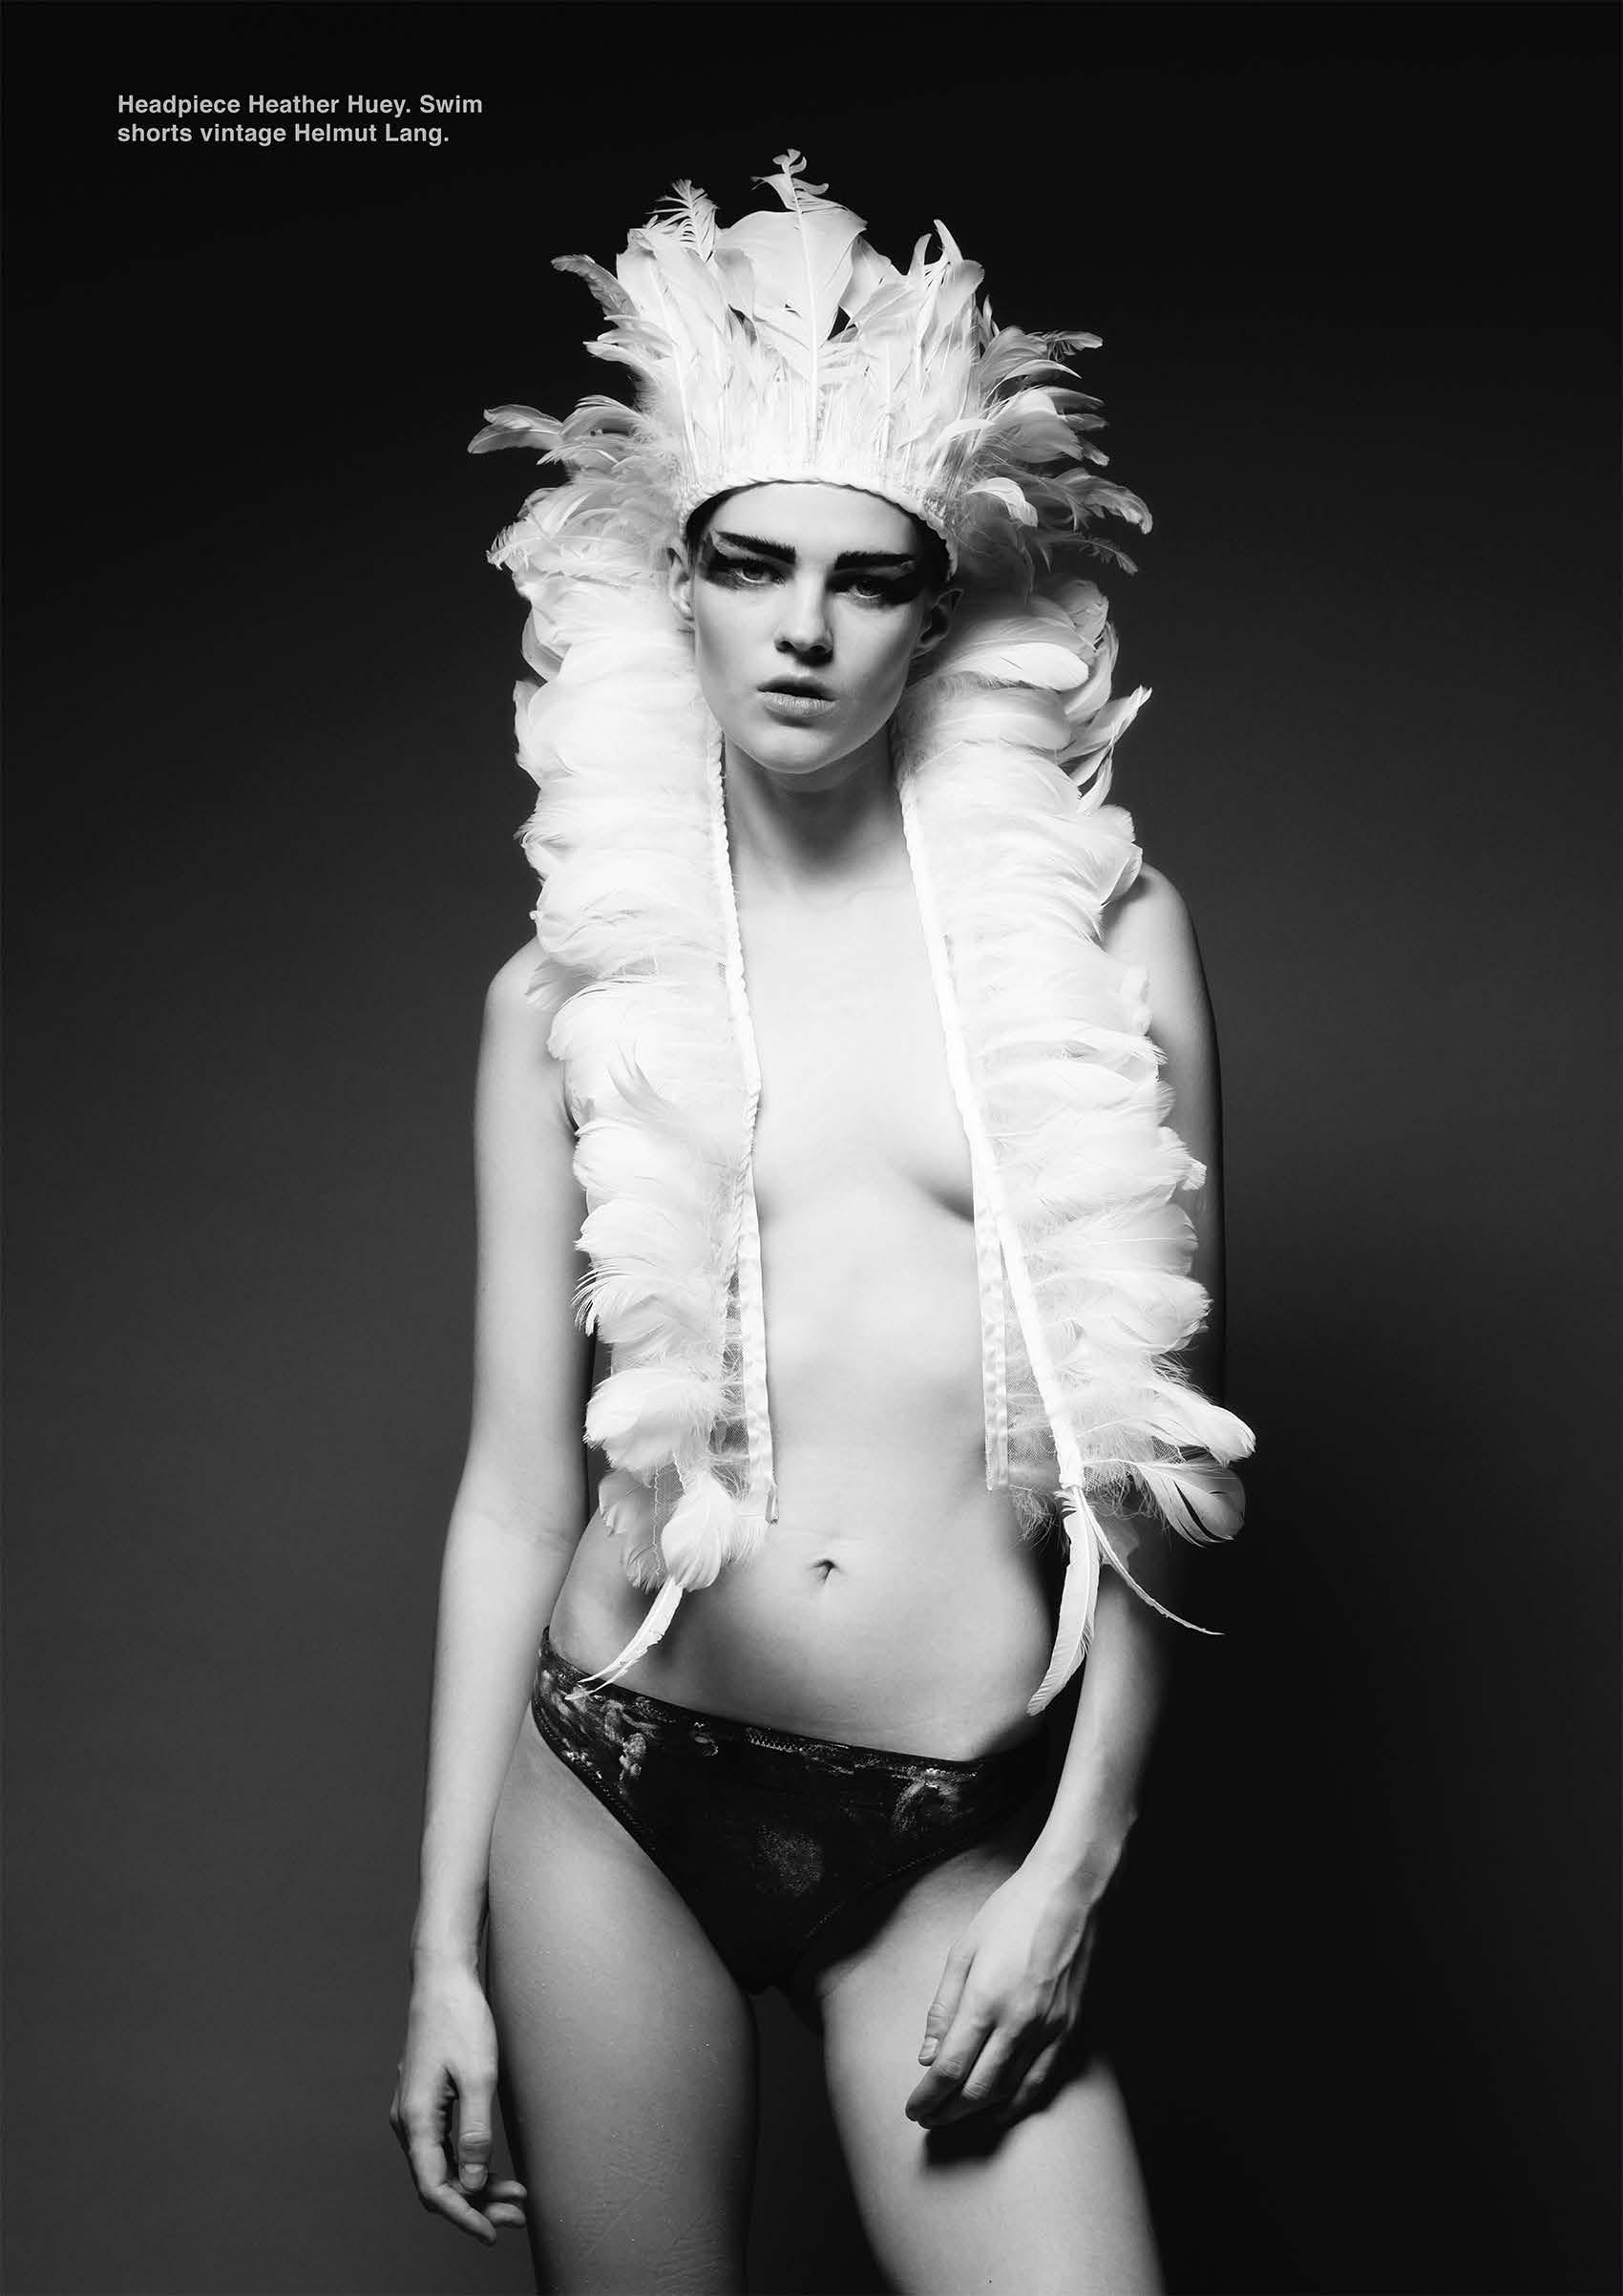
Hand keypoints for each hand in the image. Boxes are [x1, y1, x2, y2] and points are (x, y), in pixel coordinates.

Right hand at [391, 1961, 526, 2243]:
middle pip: (438, 2183)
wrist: (442, 1978)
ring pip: (443, 2168)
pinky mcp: (427, 2105)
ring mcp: (416, 2114)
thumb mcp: (478, 2074)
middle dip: (476, 2206)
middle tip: (517, 2218)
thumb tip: (475, 2182)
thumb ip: (475, 2131)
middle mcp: (408, 2123)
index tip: (492, 2234)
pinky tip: (498, 2173)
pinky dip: (470, 2164)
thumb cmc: (460, 2019)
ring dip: (477, 2187)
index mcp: (415, 2119)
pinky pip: (445, 2148)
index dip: (463, 2216)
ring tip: (517, 2199)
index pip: (434, 2187)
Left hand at [904, 1853, 1102, 2129]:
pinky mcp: (1068, 2028)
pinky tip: (1001, 2110)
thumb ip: (944, 2007)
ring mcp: (1047, 2028)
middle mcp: (1017, 2022)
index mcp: (985, 1999)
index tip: (913, 2109)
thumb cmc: (1010, 1913)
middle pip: (977, 2087)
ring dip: (978, 2110)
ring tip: (955, 2116)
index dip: (929, 2096)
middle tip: (928, 2118)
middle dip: (948, 2110)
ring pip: (1009, 2089)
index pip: (950, 2068)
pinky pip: (1041, 2079)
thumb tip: (928, 2055)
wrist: (1068, 1894)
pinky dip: (1019, 2102)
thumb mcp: (964, 1950)